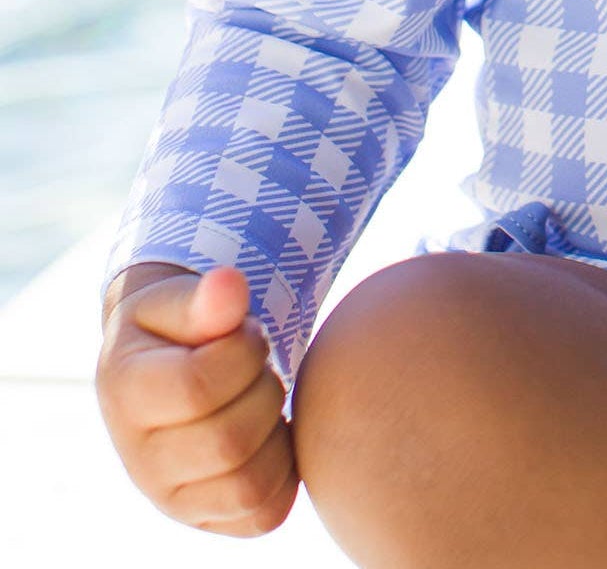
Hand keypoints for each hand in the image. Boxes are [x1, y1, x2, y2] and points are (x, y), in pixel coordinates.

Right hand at [95, 263, 299, 536]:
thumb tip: (228, 285)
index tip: (248, 331)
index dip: (245, 348)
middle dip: (264, 389)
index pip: (199, 386)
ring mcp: (172, 498)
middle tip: (260, 366)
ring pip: (249, 486)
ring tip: (261, 397)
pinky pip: (266, 513)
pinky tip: (272, 431)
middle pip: (229, 441)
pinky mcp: (209, 518)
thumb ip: (207, 295)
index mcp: (125, 395)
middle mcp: (140, 461)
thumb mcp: (183, 297)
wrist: (173, 365)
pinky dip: (286, 469)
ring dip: (276, 431)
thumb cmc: (182, 324)